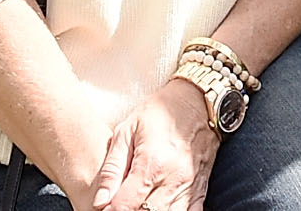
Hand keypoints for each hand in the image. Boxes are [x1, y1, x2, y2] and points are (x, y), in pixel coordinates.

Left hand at [91, 80, 218, 210]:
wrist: (198, 100)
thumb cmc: (159, 113)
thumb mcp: (126, 131)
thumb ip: (112, 168)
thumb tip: (100, 201)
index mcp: (151, 164)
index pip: (124, 206)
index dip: (110, 210)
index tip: (105, 205)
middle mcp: (172, 180)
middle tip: (122, 201)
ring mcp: (189, 187)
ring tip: (139, 202)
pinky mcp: (200, 190)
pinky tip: (160, 207)